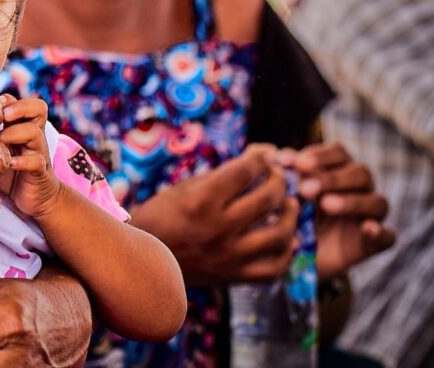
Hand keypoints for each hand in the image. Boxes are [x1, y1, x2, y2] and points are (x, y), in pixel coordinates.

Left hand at [0, 95, 61, 217]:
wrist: (36, 199)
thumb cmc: (7, 173)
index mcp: (20, 126)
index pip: (19, 101)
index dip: (4, 100)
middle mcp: (32, 135)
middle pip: (38, 107)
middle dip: (17, 108)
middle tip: (1, 116)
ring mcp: (37, 152)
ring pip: (35, 132)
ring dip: (12, 133)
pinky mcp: (40, 172)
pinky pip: (36, 161)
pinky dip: (22, 161)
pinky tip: (7, 164)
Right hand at [129, 144, 297, 285]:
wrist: (143, 262)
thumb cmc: (161, 217)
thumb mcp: (184, 189)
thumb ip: (221, 175)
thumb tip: (260, 156)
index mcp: (200, 201)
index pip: (245, 170)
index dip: (260, 158)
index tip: (262, 155)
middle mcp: (217, 228)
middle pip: (268, 197)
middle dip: (278, 179)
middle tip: (277, 175)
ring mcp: (228, 256)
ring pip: (279, 233)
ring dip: (290, 213)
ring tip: (289, 203)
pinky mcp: (233, 277)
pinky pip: (274, 268)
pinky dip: (287, 252)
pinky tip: (286, 238)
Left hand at [277, 143, 395, 278]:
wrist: (293, 255)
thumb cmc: (289, 215)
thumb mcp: (283, 195)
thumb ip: (284, 175)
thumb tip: (276, 155)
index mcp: (338, 170)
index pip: (339, 153)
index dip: (321, 156)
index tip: (296, 163)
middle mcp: (359, 189)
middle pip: (361, 173)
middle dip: (332, 179)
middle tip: (305, 190)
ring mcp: (370, 216)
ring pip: (377, 201)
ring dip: (352, 201)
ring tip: (325, 205)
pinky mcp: (374, 243)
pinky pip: (388, 236)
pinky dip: (380, 232)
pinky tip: (367, 229)